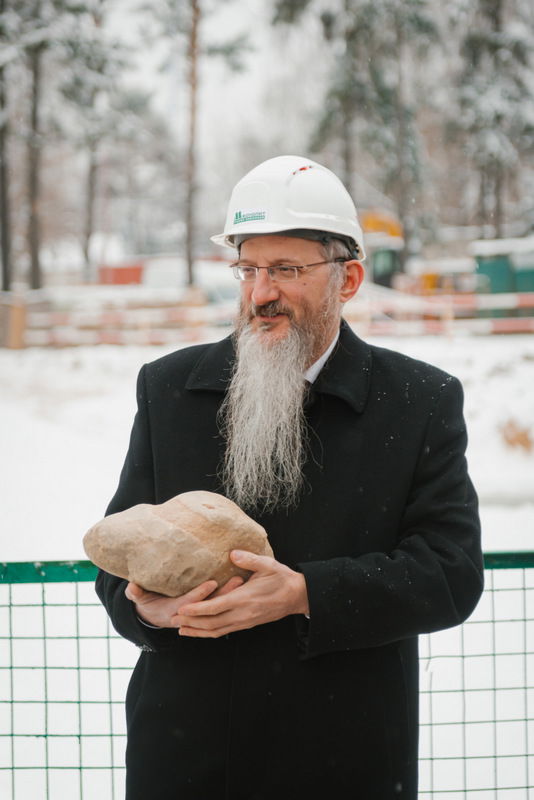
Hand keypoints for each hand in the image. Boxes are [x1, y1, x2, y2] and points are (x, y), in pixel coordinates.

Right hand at [125, 575, 244, 628]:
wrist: (153, 616)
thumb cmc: (148, 603)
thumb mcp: (140, 599)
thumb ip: (137, 593)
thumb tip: (132, 586)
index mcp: (175, 609)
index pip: (191, 602)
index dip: (201, 594)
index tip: (212, 582)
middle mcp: (191, 613)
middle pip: (210, 605)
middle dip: (224, 594)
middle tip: (237, 580)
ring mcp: (198, 614)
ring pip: (218, 605)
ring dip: (231, 594)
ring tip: (243, 579)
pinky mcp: (204, 612)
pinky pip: (219, 606)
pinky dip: (229, 598)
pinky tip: (241, 586)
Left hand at [174, 550, 308, 638]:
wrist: (297, 596)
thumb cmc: (282, 578)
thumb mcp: (267, 564)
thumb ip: (249, 559)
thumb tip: (232, 553)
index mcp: (244, 599)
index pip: (215, 608)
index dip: (196, 610)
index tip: (181, 609)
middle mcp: (242, 614)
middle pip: (211, 623)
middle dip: (190, 623)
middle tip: (172, 621)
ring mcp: (245, 621)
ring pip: (217, 631)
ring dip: (198, 632)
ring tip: (181, 630)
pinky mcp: (247, 624)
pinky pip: (225, 631)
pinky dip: (210, 633)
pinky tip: (201, 631)